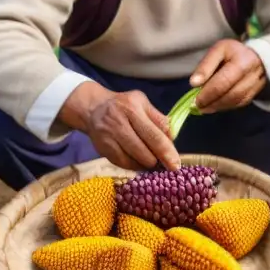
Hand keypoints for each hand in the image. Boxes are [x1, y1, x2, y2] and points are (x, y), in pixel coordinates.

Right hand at [61, 82, 179, 171]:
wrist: (94, 108)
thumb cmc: (124, 105)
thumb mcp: (143, 103)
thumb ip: (158, 119)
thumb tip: (172, 139)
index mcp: (132, 108)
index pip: (154, 134)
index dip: (166, 152)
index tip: (176, 165)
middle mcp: (119, 122)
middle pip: (143, 151)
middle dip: (157, 160)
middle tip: (164, 163)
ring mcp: (108, 137)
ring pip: (133, 160)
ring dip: (146, 164)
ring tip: (151, 160)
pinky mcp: (102, 149)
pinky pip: (123, 164)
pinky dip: (134, 165)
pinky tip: (139, 161)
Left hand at [189, 39, 266, 113]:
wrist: (254, 55)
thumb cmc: (232, 52)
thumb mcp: (217, 50)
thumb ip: (205, 66)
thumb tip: (194, 83)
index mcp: (243, 60)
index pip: (224, 81)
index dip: (209, 92)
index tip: (195, 100)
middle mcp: (254, 74)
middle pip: (232, 94)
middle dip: (213, 102)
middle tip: (198, 106)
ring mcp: (257, 85)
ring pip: (236, 101)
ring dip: (218, 106)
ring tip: (204, 108)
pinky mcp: (256, 93)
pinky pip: (240, 103)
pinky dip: (226, 106)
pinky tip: (215, 106)